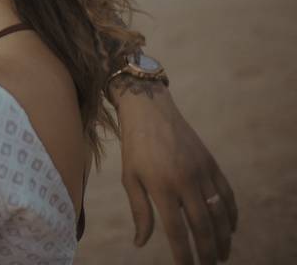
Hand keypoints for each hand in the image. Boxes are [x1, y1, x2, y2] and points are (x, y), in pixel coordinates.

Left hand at [115, 86, 236, 263]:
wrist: (150, 110)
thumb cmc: (135, 146)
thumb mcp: (129, 178)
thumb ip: (139, 211)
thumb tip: (140, 243)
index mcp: (161, 186)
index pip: (177, 230)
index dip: (183, 253)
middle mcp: (185, 180)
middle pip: (203, 226)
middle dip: (207, 251)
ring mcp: (201, 171)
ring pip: (219, 213)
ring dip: (223, 237)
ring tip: (221, 254)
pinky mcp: (211, 163)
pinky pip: (227, 194)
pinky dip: (231, 213)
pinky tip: (230, 228)